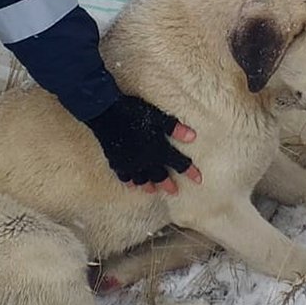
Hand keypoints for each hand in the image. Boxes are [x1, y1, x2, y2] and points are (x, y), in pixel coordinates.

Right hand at [83, 95, 201, 194]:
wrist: (106, 114)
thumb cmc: (134, 112)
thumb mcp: (158, 117)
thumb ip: (175, 129)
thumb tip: (193, 137)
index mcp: (158, 149)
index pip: (179, 163)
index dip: (190, 171)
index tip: (199, 180)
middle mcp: (146, 160)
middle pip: (160, 176)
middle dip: (168, 184)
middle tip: (174, 192)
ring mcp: (130, 163)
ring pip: (142, 180)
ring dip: (149, 186)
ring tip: (153, 191)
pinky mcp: (117, 162)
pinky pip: (125, 176)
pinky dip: (130, 182)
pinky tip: (132, 184)